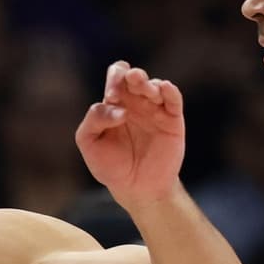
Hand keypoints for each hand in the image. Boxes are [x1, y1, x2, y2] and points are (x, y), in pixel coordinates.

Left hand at [77, 62, 186, 206]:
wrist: (136, 188)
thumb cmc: (110, 165)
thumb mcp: (89, 143)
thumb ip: (94, 120)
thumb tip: (119, 109)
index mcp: (116, 103)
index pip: (117, 76)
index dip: (115, 79)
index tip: (112, 97)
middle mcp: (136, 102)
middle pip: (135, 76)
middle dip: (131, 77)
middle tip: (123, 92)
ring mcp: (155, 109)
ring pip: (154, 85)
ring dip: (147, 85)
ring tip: (144, 93)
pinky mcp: (172, 119)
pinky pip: (173, 98)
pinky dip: (169, 90)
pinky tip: (163, 88)